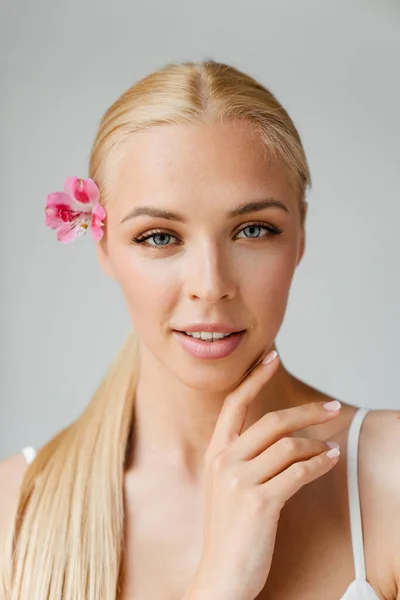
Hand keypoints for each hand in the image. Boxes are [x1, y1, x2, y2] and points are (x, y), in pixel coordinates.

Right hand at [190, 350, 340, 599]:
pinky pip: (299, 472)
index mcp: (215, 454)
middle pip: (271, 420)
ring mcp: (239, 481)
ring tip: (330, 450)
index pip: (234, 404)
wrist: (220, 576)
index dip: (254, 377)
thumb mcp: (226, 486)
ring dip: (316, 445)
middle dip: (307, 412)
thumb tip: (284, 435)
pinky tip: (329, 462)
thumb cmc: (230, 531)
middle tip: (331, 408)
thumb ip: (245, 457)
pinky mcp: (259, 502)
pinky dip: (319, 464)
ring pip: (289, 446)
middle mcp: (224, 461)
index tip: (272, 357)